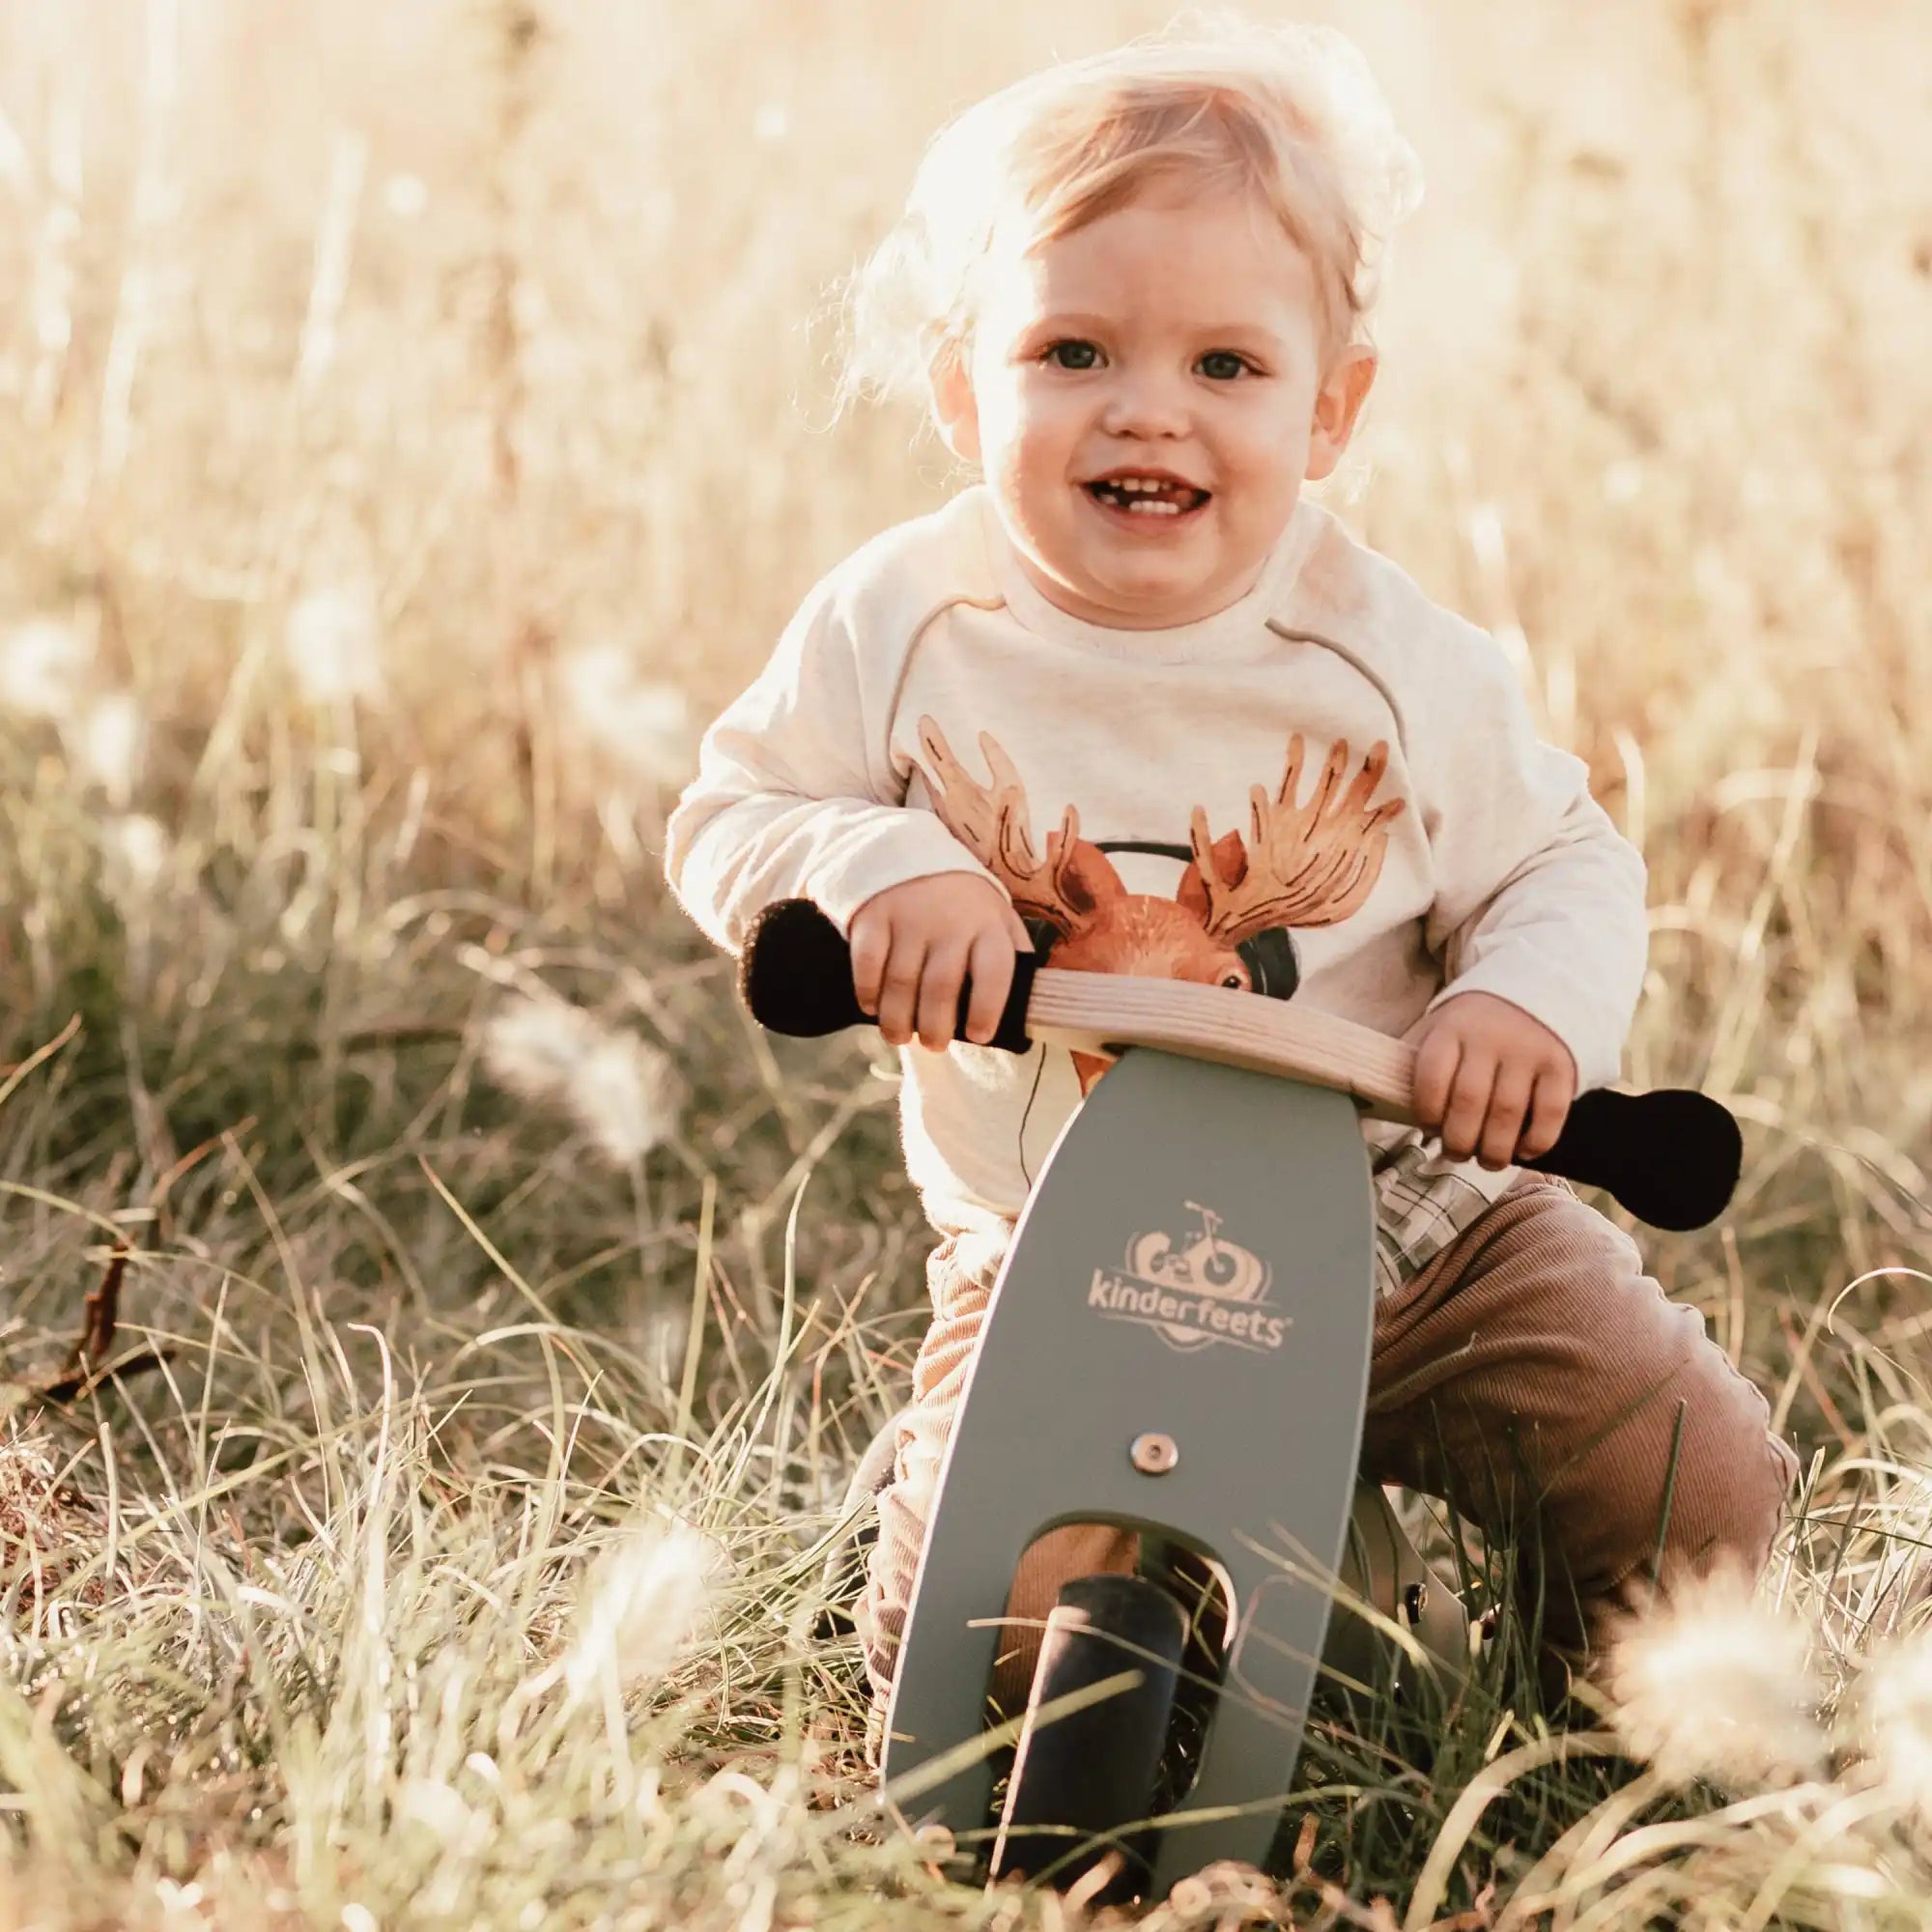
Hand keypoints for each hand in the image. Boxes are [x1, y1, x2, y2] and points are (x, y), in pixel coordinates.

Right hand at [849, 873, 1032, 1050]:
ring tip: (899, 1036)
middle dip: (936, 1026)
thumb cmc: (962, 900)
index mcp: (989, 925)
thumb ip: (1013, 952)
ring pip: (902, 981)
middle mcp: (950, 922)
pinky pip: (868, 963)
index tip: (978, 1036)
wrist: (907, 851)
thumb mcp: (997, 915)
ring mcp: (909, 918)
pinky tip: (871, 1007)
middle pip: (941, 986)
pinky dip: (868, 991)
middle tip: (933, 1045)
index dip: (986, 1008)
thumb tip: (1029, 1001)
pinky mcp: (874, 916)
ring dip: (898, 1018)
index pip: (994, 972)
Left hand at [1407, 992, 1576, 1169]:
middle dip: (1459, 1141)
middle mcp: (1490, 1038)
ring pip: (1508, 1114)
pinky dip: (1536, 1141)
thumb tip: (1381, 1103)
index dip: (1428, 1114)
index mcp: (1451, 1029)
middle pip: (1469, 1103)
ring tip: (1488, 1160)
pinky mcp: (1560, 1064)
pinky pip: (1550, 1113)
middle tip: (1457, 1153)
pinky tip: (1523, 1151)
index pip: (1431, 1078)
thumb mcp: (1440, 1027)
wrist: (1535, 987)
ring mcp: (1528, 1051)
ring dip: (1495, 1150)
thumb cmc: (1474, 1025)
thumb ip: (1416, 1060)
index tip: (1430, 1128)